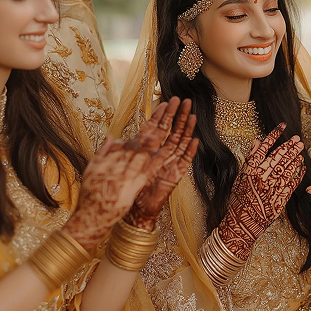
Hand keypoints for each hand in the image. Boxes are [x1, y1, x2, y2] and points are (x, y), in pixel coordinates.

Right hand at [62, 100, 182, 251]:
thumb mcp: (95, 167)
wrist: (93, 213)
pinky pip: (153, 168)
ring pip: (154, 145)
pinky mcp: (137, 183)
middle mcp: (129, 158)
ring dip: (167, 130)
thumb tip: (113, 137)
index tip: (163, 105)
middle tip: (174, 101)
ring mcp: (133, 169)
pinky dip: (164, 157)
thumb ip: (105, 151)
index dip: (154, 118)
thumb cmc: (93, 190)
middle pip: (152, 134)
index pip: (142, 132)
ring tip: (177, 115)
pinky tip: (176, 146)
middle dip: (164, 117)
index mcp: (121, 153)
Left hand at [125, 98, 198, 230]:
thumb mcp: (121, 168)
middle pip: (171, 131)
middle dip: (177, 116)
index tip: (164, 101)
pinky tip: (194, 141)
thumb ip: (120, 153)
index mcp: (148, 151)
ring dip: (186, 129)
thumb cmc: (129, 188)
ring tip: (191, 115)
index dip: (160, 115)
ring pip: (180, 142)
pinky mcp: (175, 176)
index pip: (155, 129)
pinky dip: (190, 151)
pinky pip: (184, 162)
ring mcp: (169, 164)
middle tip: (183, 101)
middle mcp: (161, 155)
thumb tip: (116, 139)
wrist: (135, 210)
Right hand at [218, 123, 305, 260]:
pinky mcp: (280, 199)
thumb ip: (250, 158)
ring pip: (286, 168)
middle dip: (289, 146)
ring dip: (294, 157)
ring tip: (300, 149)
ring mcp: (271, 188)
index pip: (264, 148)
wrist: (243, 222)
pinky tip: (302, 166)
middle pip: (278, 157)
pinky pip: (291, 183)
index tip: (282, 126)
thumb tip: (258, 141)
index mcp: (250, 170)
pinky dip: (298, 174)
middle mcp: (261, 178)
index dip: (274, 135)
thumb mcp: (240, 176)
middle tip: (297, 139)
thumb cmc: (239, 198)